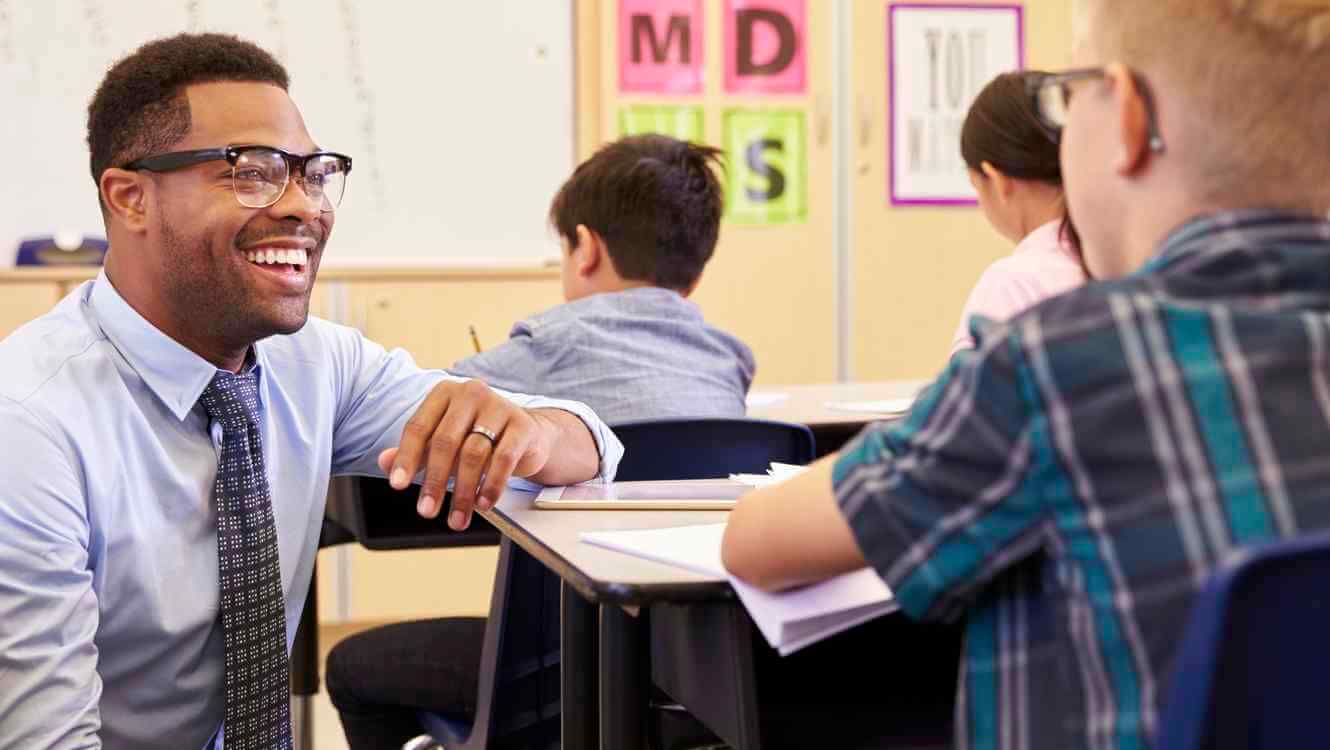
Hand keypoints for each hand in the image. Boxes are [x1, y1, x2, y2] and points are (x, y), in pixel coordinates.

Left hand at [379, 379, 554, 529]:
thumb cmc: (477, 436)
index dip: (406, 458)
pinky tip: (483, 503)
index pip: (418, 427)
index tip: (398, 486)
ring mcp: (499, 407)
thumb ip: (415, 451)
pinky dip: (491, 485)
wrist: (526, 433)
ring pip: (473, 454)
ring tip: (457, 518)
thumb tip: (384, 462)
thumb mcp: (443, 441)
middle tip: (427, 511)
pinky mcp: (522, 425)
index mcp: (445, 394)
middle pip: (445, 442)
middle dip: (434, 482)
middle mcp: (471, 394)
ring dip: (462, 492)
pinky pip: (504, 459)